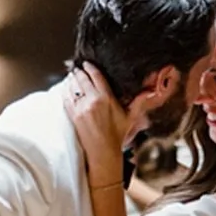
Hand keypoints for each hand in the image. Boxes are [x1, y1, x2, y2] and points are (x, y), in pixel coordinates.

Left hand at [65, 63, 127, 188]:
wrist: (103, 152)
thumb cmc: (117, 135)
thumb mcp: (129, 117)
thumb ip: (138, 102)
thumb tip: (149, 92)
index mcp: (106, 98)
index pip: (96, 76)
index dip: (90, 67)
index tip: (86, 63)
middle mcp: (93, 101)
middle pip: (82, 79)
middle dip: (78, 72)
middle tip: (76, 67)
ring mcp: (81, 108)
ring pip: (73, 87)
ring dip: (71, 79)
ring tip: (71, 75)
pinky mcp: (73, 116)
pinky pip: (66, 98)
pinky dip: (65, 91)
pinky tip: (65, 88)